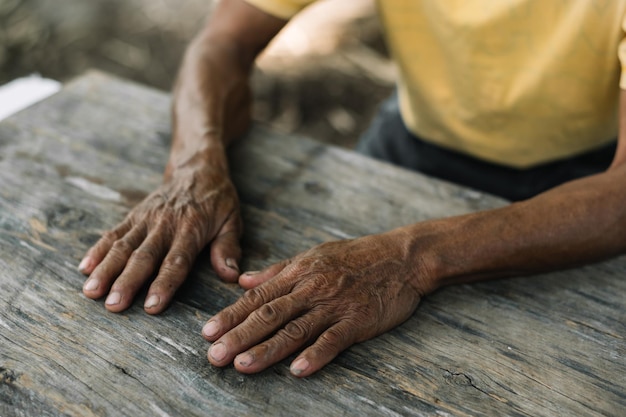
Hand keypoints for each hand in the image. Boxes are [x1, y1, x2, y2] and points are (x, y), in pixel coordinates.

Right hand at [79, 166, 241, 313]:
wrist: (196, 168)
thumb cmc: (217, 200)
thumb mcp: (232, 219)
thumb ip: (228, 247)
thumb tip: (230, 275)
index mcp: (191, 228)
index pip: (176, 261)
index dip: (164, 284)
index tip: (151, 306)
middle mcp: (165, 224)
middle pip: (143, 256)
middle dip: (127, 282)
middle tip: (113, 305)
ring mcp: (146, 219)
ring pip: (122, 245)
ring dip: (106, 269)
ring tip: (91, 292)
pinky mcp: (134, 215)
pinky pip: (113, 233)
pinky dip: (98, 250)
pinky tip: (84, 268)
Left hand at [202, 230, 430, 376]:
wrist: (402, 256)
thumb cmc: (356, 256)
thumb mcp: (314, 255)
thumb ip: (277, 271)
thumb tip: (242, 280)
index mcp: (299, 272)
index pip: (258, 296)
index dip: (231, 315)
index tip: (207, 332)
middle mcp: (312, 288)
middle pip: (270, 314)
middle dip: (239, 336)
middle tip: (214, 356)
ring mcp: (335, 305)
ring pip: (296, 329)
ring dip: (268, 349)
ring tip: (242, 365)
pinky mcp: (358, 319)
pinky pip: (334, 340)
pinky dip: (316, 354)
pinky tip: (297, 370)